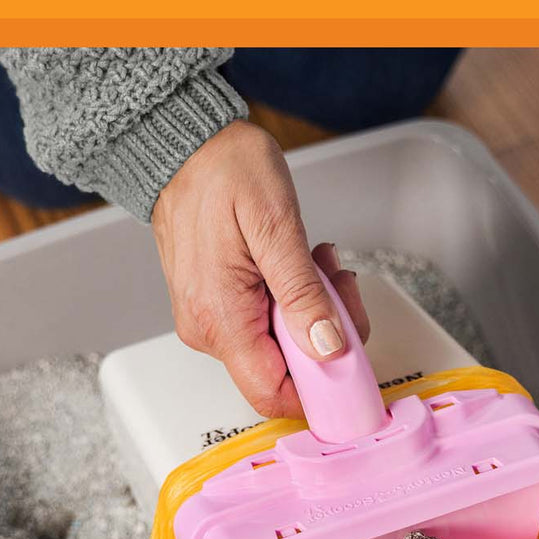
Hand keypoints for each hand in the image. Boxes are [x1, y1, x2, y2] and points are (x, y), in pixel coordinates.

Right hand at [152, 120, 369, 418]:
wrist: (185, 143)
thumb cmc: (224, 171)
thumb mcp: (277, 229)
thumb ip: (304, 296)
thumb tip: (328, 347)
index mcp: (221, 320)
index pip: (272, 394)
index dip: (319, 389)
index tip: (352, 358)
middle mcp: (208, 330)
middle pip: (282, 370)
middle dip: (324, 335)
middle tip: (337, 284)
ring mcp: (208, 319)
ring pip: (277, 346)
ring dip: (310, 311)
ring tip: (318, 263)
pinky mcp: (213, 306)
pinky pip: (262, 323)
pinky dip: (291, 301)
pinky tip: (298, 266)